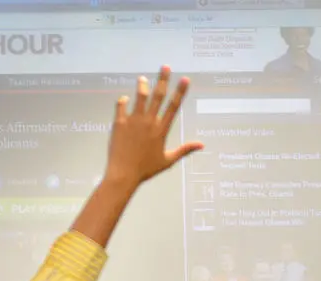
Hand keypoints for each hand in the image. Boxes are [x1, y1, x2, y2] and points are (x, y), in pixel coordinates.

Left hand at [104, 66, 202, 189]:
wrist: (123, 174)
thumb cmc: (147, 169)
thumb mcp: (168, 160)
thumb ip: (184, 150)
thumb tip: (202, 145)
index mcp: (161, 130)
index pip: (173, 107)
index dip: (180, 92)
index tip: (185, 79)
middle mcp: (148, 122)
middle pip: (158, 96)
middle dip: (163, 80)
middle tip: (165, 66)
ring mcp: (133, 121)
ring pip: (139, 97)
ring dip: (142, 86)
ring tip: (143, 79)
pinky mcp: (119, 123)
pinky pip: (121, 106)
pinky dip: (123, 101)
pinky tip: (125, 99)